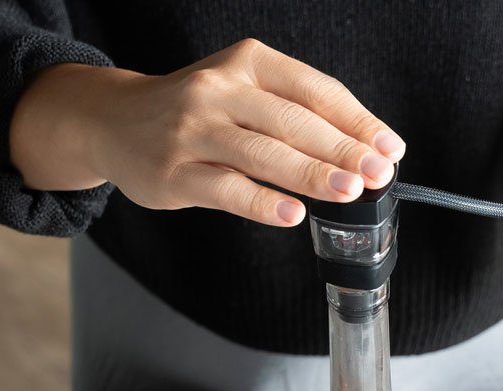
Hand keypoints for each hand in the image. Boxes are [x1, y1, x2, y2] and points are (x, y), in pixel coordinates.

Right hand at [8, 41, 403, 226]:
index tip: (389, 148)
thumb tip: (363, 152)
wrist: (113, 121)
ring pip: (262, 152)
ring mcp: (193, 130)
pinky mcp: (174, 172)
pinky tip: (292, 214)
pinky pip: (225, 188)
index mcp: (246, 63)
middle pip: (293, 121)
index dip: (357, 121)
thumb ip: (295, 115)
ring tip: (349, 191)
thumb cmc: (194, 112)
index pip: (314, 89)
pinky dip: (262, 202)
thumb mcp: (242, 92)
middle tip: (378, 174)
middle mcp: (218, 89)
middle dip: (343, 149)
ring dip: (311, 174)